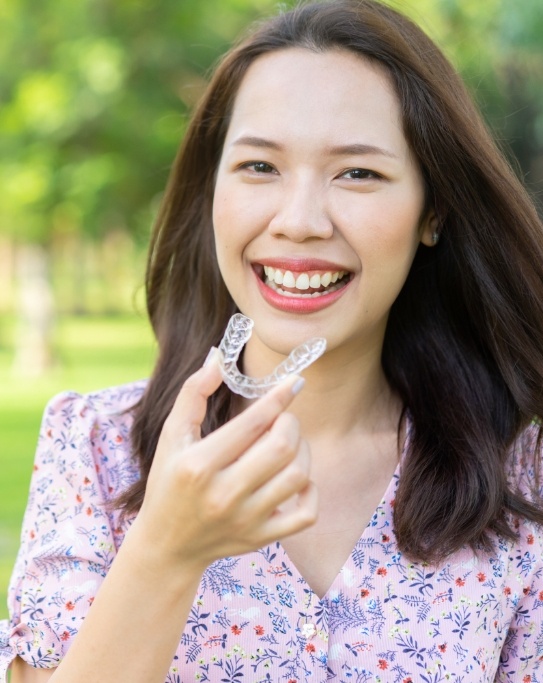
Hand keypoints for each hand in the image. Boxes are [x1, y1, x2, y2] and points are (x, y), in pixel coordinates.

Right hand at [131, 349, 317, 572]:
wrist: (167, 545)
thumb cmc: (168, 482)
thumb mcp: (171, 436)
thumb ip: (192, 393)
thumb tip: (218, 357)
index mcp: (198, 465)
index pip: (252, 424)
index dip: (278, 397)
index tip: (295, 381)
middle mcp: (223, 494)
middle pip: (282, 447)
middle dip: (290, 423)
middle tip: (283, 419)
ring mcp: (245, 520)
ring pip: (298, 475)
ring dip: (302, 451)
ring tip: (288, 444)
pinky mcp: (261, 538)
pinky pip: (306, 513)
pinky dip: (310, 490)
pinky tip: (297, 479)